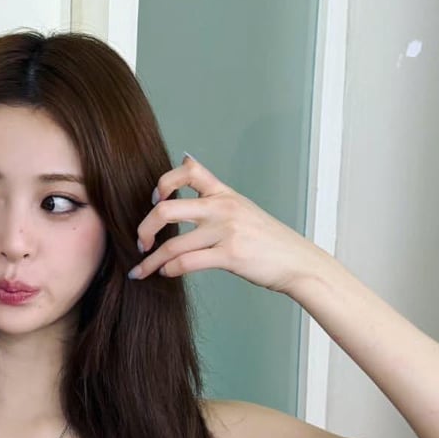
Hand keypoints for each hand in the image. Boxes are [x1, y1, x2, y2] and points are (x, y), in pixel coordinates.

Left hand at [130, 155, 328, 293]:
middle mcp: (223, 208)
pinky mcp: (229, 255)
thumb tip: (185, 164)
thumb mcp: (242, 209)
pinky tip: (166, 274)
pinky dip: (168, 270)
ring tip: (141, 271)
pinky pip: (186, 263)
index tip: (155, 201)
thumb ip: (214, 196)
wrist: (298, 262)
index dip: (163, 183)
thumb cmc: (267, 240)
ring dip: (150, 262)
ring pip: (171, 245)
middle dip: (144, 228)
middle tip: (141, 243)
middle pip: (166, 209)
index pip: (188, 169)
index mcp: (224, 193)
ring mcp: (226, 231)